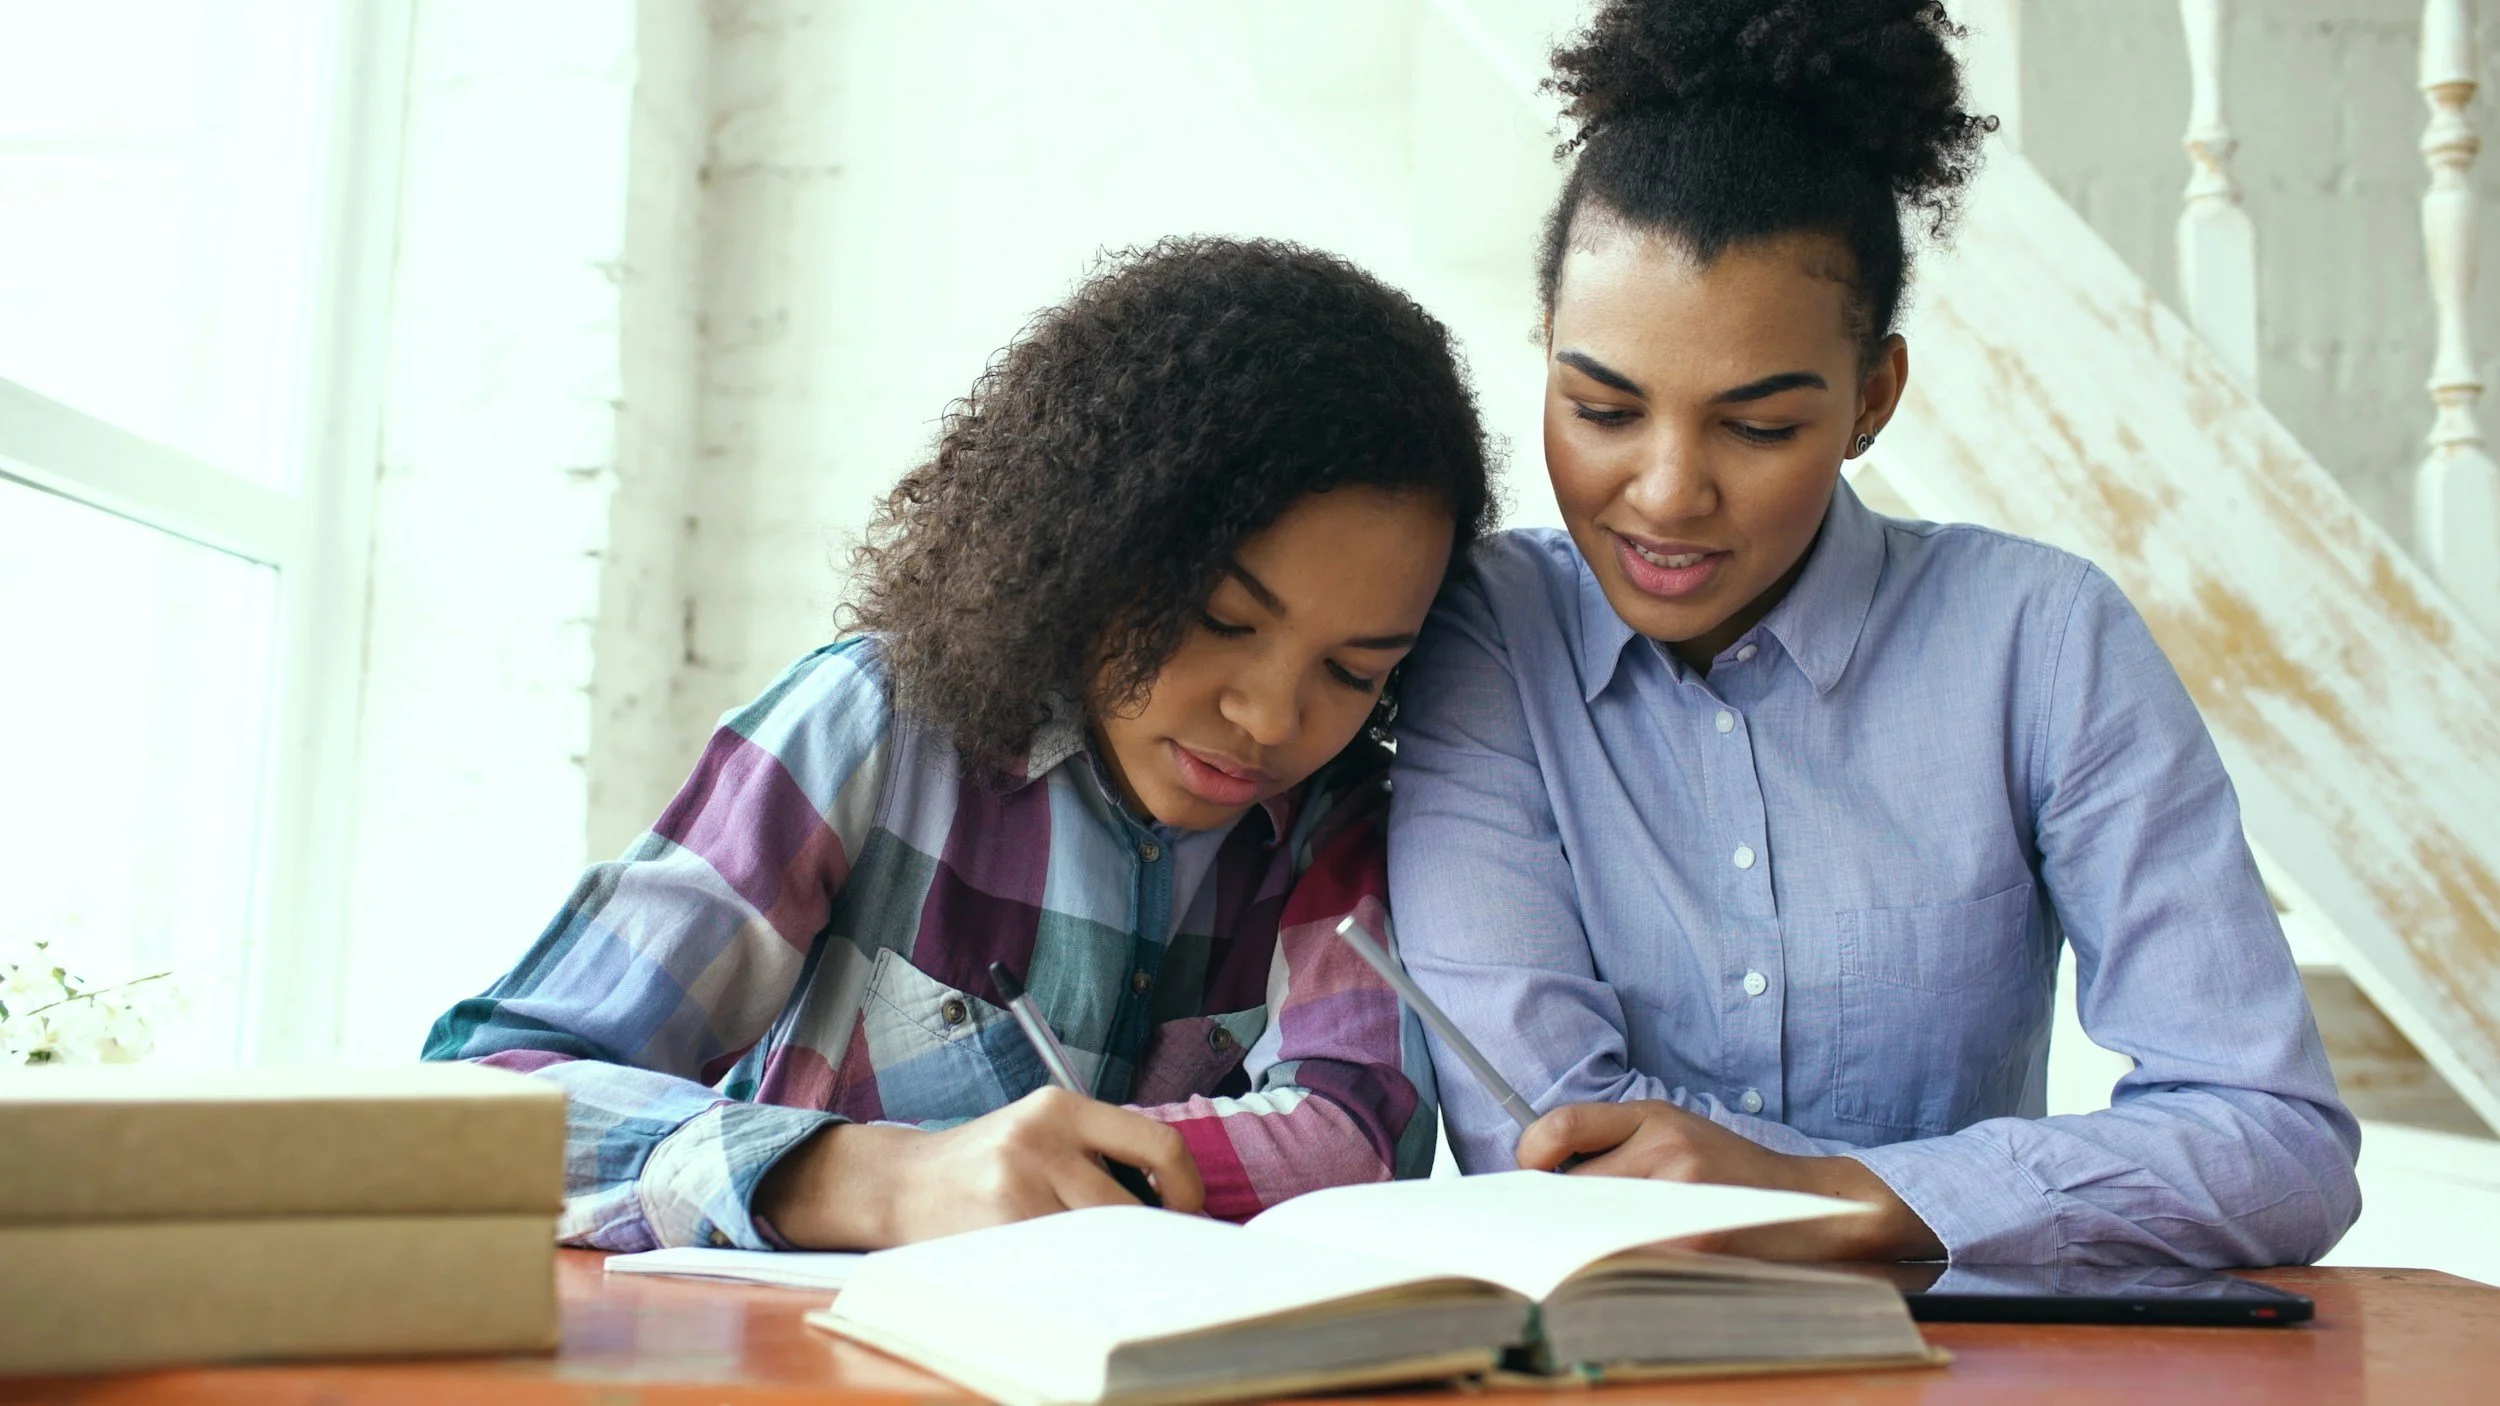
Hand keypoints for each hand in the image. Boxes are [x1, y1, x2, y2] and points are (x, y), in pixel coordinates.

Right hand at [755, 1087, 1205, 1248]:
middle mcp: (1040, 1138)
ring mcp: (1016, 1185)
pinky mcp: (997, 1227)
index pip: (1158, 1145)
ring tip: (1100, 1260)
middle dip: (1147, 1237)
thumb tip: (1175, 1201)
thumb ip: (1099, 1151)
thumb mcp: (1040, 1130)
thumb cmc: (984, 1163)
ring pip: (1098, 1240)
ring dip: (1108, 1258)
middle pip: (1131, 1207)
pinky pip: (1060, 1262)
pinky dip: (1071, 1272)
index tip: (1187, 1212)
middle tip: (1152, 1254)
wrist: (900, 1184)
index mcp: (1061, 1107)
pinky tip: (1060, 1268)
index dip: (1186, 1188)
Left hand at [1516, 1100, 1942, 1261]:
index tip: (1530, 1173)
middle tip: (1556, 1229)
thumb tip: (1544, 1179)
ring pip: (1594, 1224)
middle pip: (1573, 1186)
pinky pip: (1627, 1255)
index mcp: (1656, 1116)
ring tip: (1596, 1248)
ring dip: (1586, 1242)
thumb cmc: (1733, 1174)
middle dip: (1562, 1211)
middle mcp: (1666, 1146)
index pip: (1562, 1124)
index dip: (1531, 1152)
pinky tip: (1627, 1267)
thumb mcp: (1679, 1134)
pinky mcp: (1694, 1239)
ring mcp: (1681, 1193)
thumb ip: (1618, 1145)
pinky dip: (1617, 1265)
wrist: (1810, 1206)